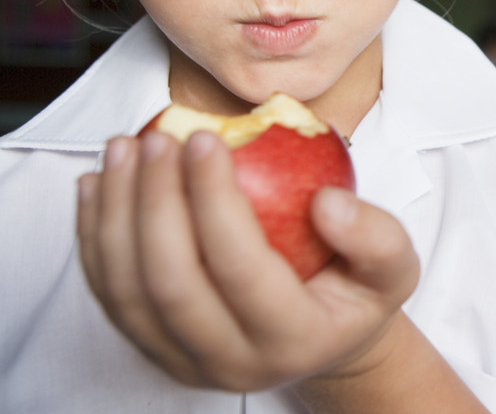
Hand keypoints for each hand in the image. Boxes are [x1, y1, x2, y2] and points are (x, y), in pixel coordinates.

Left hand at [77, 130, 418, 390]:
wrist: (322, 339)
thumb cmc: (355, 291)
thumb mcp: (395, 266)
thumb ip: (377, 236)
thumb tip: (328, 205)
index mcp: (294, 341)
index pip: (242, 270)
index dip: (215, 201)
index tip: (206, 138)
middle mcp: (231, 364)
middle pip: (172, 284)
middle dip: (155, 202)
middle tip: (158, 138)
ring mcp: (182, 362)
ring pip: (127, 291)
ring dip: (116, 212)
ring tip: (124, 148)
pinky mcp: (150, 349)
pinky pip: (108, 293)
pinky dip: (94, 233)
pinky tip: (99, 182)